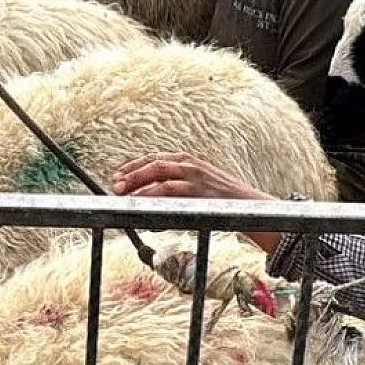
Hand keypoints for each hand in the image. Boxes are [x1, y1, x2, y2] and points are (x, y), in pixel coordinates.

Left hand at [112, 152, 272, 200]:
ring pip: (160, 173)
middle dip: (132, 173)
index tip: (118, 174)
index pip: (155, 158)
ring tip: (123, 193)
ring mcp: (195, 176)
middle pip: (154, 163)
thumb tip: (151, 198)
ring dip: (138, 183)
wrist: (249, 206)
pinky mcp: (199, 190)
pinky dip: (153, 194)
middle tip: (115, 185)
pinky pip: (171, 189)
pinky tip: (142, 201)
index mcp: (188, 161)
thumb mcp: (198, 186)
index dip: (134, 165)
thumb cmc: (221, 200)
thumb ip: (177, 187)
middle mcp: (190, 164)